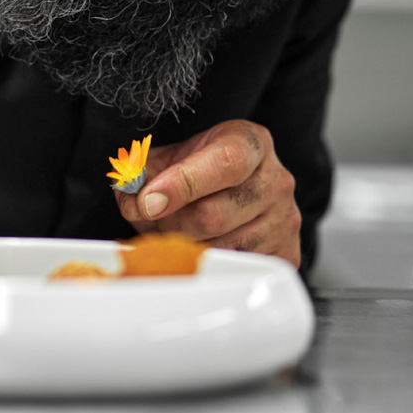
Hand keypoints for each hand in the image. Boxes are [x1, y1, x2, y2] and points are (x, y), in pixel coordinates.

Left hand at [114, 120, 301, 266]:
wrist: (242, 187)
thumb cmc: (204, 169)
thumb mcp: (172, 156)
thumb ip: (144, 171)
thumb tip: (128, 194)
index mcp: (251, 143)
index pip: (224, 163)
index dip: (182, 184)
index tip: (148, 199)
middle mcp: (275, 180)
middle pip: (213, 215)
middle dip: (169, 222)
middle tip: (151, 218)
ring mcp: (284, 219)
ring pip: (219, 247)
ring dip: (183, 245)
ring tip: (172, 231)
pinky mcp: (285, 253)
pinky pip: (234, 268)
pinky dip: (204, 262)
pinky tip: (196, 245)